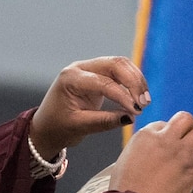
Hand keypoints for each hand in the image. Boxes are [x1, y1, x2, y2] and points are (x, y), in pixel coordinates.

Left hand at [31, 57, 151, 158]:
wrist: (47, 127)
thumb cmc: (58, 127)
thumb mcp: (79, 127)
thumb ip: (105, 121)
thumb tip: (131, 117)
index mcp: (71, 78)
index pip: (103, 82)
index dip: (123, 96)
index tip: (137, 111)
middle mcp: (81, 68)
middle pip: (115, 64)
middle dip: (134, 82)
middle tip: (145, 103)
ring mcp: (90, 68)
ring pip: (121, 65)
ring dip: (136, 80)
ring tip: (145, 101)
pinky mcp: (98, 74)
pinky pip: (120, 72)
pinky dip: (132, 82)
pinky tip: (139, 97)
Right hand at [109, 112, 192, 192]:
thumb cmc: (124, 188)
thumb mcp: (127, 157)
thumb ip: (143, 147)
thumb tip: (155, 149)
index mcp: (146, 135)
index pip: (164, 123)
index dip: (167, 134)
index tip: (166, 147)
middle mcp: (165, 139)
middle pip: (186, 119)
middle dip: (189, 129)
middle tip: (187, 143)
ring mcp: (180, 153)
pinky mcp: (191, 170)